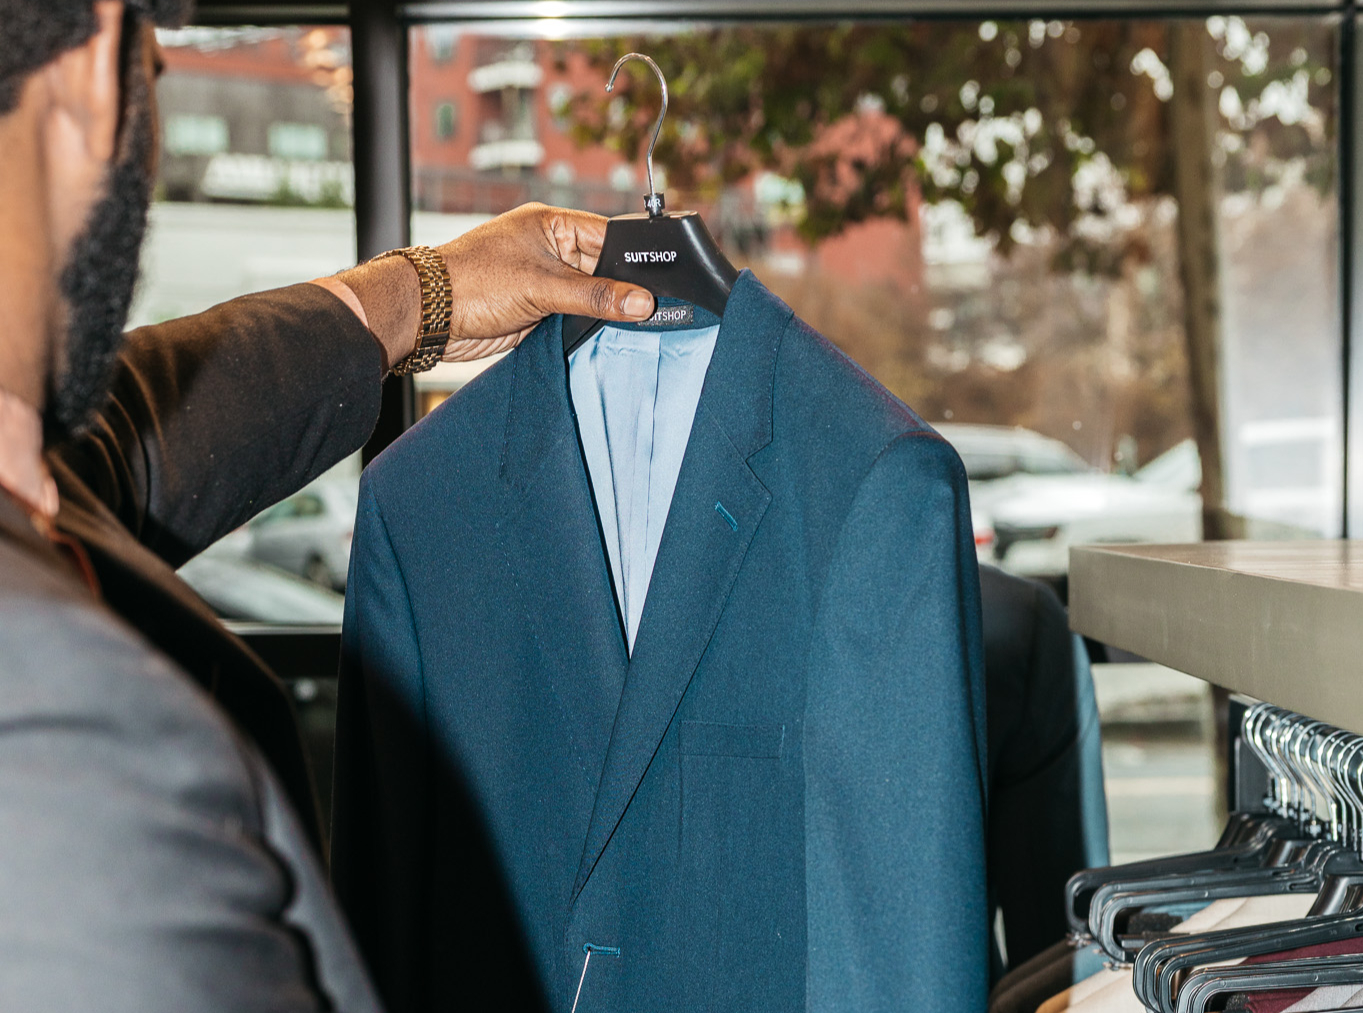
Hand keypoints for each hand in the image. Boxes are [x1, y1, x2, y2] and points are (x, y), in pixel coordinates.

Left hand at [323, 203, 654, 370]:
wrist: (428, 318)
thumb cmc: (472, 283)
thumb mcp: (542, 287)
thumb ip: (595, 296)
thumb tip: (642, 302)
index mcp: (552, 226)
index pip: (609, 237)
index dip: (636, 259)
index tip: (665, 281)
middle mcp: (551, 250)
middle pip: (605, 269)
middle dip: (625, 290)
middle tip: (657, 310)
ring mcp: (545, 281)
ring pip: (591, 297)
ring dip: (606, 312)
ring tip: (634, 327)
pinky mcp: (538, 311)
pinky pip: (575, 317)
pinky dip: (588, 328)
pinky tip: (606, 338)